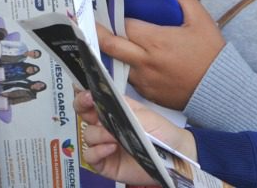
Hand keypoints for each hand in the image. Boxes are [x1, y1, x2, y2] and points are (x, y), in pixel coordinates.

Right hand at [76, 89, 196, 185]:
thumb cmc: (161, 132)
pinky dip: (97, 151)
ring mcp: (104, 145)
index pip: (92, 100)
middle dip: (81, 106)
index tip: (87, 92)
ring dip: (98, 133)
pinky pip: (90, 156)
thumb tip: (102, 107)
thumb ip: (120, 109)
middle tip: (88, 104)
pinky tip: (111, 148)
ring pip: (87, 135)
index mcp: (114, 111)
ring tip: (114, 136)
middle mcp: (106, 127)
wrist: (174, 155)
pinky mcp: (105, 163)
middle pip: (83, 114)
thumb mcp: (142, 114)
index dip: (85, 95)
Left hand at [96, 0, 225, 109]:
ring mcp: (144, 80)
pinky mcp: (148, 94)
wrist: (221, 90)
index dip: (113, 16)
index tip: (103, 8)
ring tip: (105, 40)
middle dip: (97, 32)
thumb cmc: (211, 54)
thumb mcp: (201, 20)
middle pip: (110, 45)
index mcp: (156, 41)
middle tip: (88, 23)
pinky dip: (125, 67)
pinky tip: (126, 58)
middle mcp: (145, 61)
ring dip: (110, 52)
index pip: (123, 25)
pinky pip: (129, 78)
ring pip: (116, 63)